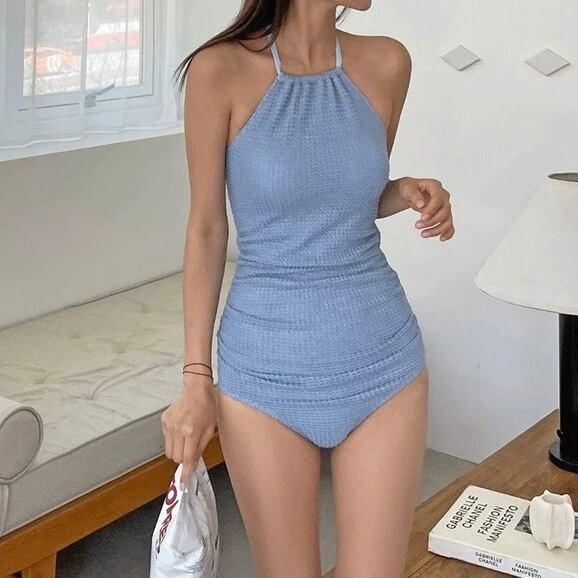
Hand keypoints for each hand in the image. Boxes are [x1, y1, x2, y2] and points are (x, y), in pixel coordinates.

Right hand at [161, 373, 216, 490]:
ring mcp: (169, 424)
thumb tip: (193, 463)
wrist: (196, 389)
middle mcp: (178, 429)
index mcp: (191, 431)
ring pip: (168, 451)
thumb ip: (201, 447)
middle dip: (183, 458)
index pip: (187, 458)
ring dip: (177, 450)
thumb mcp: (210, 428)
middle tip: (191, 450)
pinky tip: (182, 429)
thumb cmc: (207, 407)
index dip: (186, 472)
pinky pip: (166, 439)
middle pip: (175, 457)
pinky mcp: (164, 420)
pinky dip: (173, 439)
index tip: (184, 483)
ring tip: (186, 439)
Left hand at [398, 177, 454, 241]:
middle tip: (417, 226)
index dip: (432, 209)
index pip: (438, 198)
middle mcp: (444, 197)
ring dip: (437, 229)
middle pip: (444, 211)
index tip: (423, 218)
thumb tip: (421, 205)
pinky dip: (448, 233)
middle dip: (432, 221)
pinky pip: (450, 226)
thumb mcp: (407, 189)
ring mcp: (445, 207)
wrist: (411, 193)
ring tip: (423, 234)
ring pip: (447, 220)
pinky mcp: (444, 216)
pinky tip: (441, 238)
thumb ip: (413, 195)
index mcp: (436, 187)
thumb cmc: (410, 189)